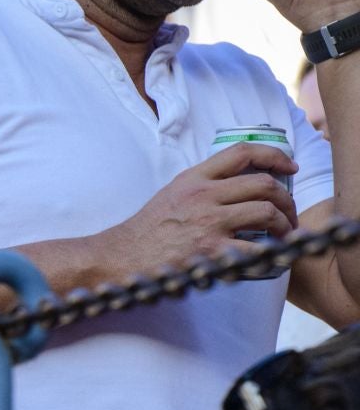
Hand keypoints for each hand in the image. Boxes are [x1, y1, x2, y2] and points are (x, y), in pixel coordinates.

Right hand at [101, 144, 297, 270]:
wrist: (120, 257)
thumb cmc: (146, 230)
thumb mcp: (171, 193)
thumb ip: (202, 185)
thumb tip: (236, 183)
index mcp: (194, 178)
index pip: (242, 152)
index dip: (274, 155)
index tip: (289, 167)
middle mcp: (203, 195)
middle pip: (263, 184)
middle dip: (286, 199)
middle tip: (288, 213)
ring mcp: (208, 222)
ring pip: (266, 212)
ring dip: (284, 224)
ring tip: (283, 234)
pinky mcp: (210, 250)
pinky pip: (255, 248)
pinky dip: (271, 253)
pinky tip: (271, 257)